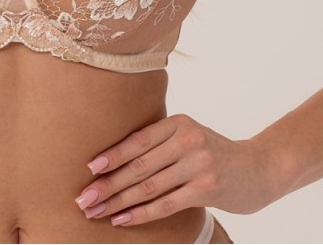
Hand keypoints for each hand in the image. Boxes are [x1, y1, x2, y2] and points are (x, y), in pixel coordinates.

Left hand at [74, 114, 273, 225]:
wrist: (258, 169)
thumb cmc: (213, 154)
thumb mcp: (188, 138)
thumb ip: (160, 143)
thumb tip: (113, 159)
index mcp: (177, 122)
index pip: (137, 140)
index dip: (111, 155)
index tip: (88, 168)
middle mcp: (186, 139)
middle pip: (138, 165)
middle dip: (107, 183)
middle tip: (83, 197)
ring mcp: (198, 164)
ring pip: (148, 186)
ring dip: (118, 201)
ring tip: (96, 211)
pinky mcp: (206, 188)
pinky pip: (165, 203)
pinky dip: (140, 213)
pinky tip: (121, 219)